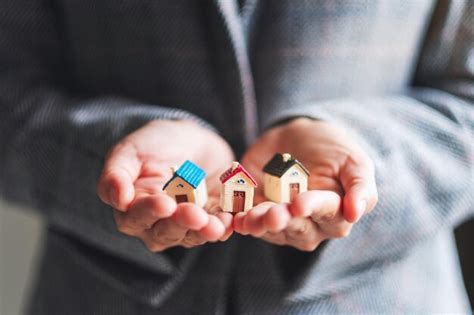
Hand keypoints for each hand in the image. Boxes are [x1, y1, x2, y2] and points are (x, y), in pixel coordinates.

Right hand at [97, 120, 234, 250]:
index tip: (164, 204)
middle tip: (194, 214)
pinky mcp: (210, 219)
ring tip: (216, 225)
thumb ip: (116, 174)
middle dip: (180, 224)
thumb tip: (117, 200)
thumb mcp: (130, 151)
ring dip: (204, 232)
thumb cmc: (154, 144)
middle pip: (165, 232)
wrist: (190, 139)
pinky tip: (229, 221)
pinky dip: (224, 226)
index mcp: (132, 208)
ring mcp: (185, 225)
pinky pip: (216, 228)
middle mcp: (156, 224)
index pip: (136, 217)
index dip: (149, 212)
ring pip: (191, 236)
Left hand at [234, 118, 377, 250]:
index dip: (313, 208)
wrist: (300, 136)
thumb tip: (355, 214)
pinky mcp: (257, 213)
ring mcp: (282, 221)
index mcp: (335, 213)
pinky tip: (234, 218)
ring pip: (270, 229)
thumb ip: (360, 186)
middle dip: (282, 221)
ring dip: (259, 224)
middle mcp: (309, 224)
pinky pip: (249, 221)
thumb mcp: (353, 161)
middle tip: (271, 214)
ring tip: (248, 219)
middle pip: (297, 227)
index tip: (300, 203)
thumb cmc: (333, 149)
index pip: (327, 214)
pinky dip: (240, 220)